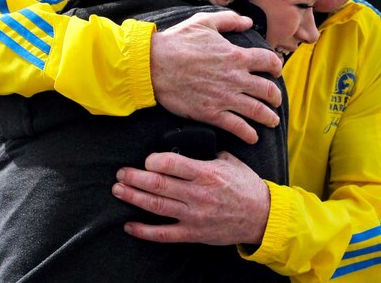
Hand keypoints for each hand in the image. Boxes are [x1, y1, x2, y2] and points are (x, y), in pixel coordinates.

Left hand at [111, 151, 270, 245]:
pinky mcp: (193, 233)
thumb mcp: (231, 161)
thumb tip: (188, 146)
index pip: (172, 163)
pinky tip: (130, 225)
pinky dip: (144, 230)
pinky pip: (163, 234)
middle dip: (135, 177)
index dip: (154, 160)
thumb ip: (208, 154)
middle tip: (121, 173)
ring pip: (156, 206)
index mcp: (207, 173)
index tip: (146, 159)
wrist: (261, 216)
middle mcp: (198, 194)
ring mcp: (194, 216)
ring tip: (119, 190)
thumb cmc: (246, 186)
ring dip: (134, 197)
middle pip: (158, 184)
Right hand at [150, 11, 283, 143]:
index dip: (276, 67)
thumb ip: (229, 20)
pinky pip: (237, 127)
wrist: (153, 66)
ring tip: (272, 121)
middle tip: (276, 101)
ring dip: (269, 117)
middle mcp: (236, 78)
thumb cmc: (177, 42)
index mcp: (236, 56)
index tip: (275, 72)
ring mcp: (225, 97)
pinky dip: (248, 134)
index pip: (269, 62)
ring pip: (257, 111)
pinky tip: (252, 137)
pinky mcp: (211, 113)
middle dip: (276, 97)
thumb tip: (247, 22)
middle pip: (268, 90)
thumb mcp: (204, 22)